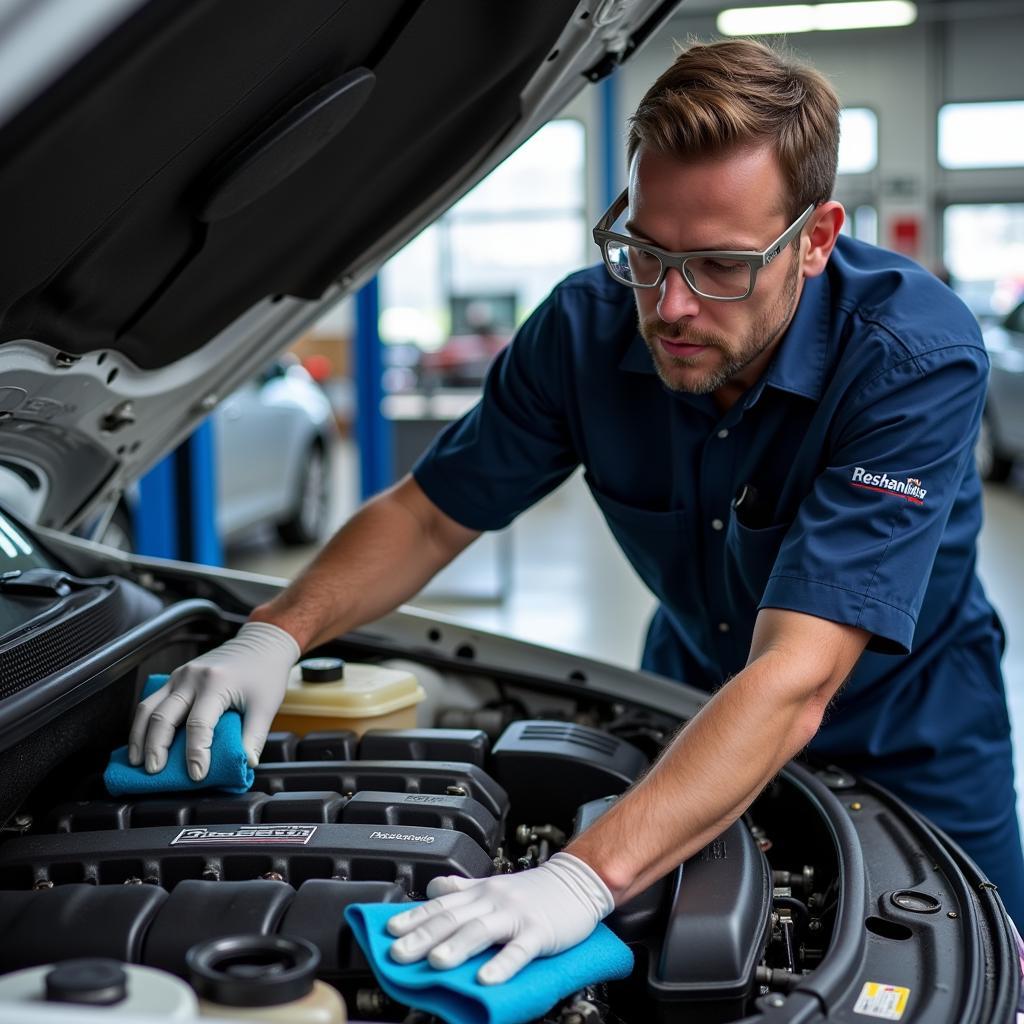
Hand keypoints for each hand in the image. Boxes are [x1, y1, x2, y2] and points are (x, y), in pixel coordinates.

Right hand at [128, 621, 299, 779]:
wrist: (261, 643)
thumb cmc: (265, 674)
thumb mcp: (265, 706)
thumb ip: (254, 738)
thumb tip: (246, 765)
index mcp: (216, 683)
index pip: (199, 724)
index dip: (196, 753)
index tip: (197, 775)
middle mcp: (192, 677)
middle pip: (164, 716)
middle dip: (156, 747)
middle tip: (155, 772)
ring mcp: (180, 675)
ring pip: (148, 707)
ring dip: (140, 736)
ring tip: (138, 762)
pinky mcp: (175, 677)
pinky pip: (151, 701)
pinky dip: (143, 723)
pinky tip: (142, 742)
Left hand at [386, 852, 613, 983]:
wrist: (579, 880)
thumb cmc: (535, 889)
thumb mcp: (494, 884)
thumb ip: (463, 889)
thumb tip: (431, 890)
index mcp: (480, 892)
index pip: (440, 903)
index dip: (413, 917)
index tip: (389, 931)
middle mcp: (492, 901)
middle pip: (453, 917)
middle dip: (423, 936)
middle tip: (398, 953)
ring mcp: (515, 915)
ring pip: (480, 930)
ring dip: (456, 947)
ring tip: (435, 963)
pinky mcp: (538, 932)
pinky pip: (518, 950)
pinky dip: (501, 965)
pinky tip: (487, 979)